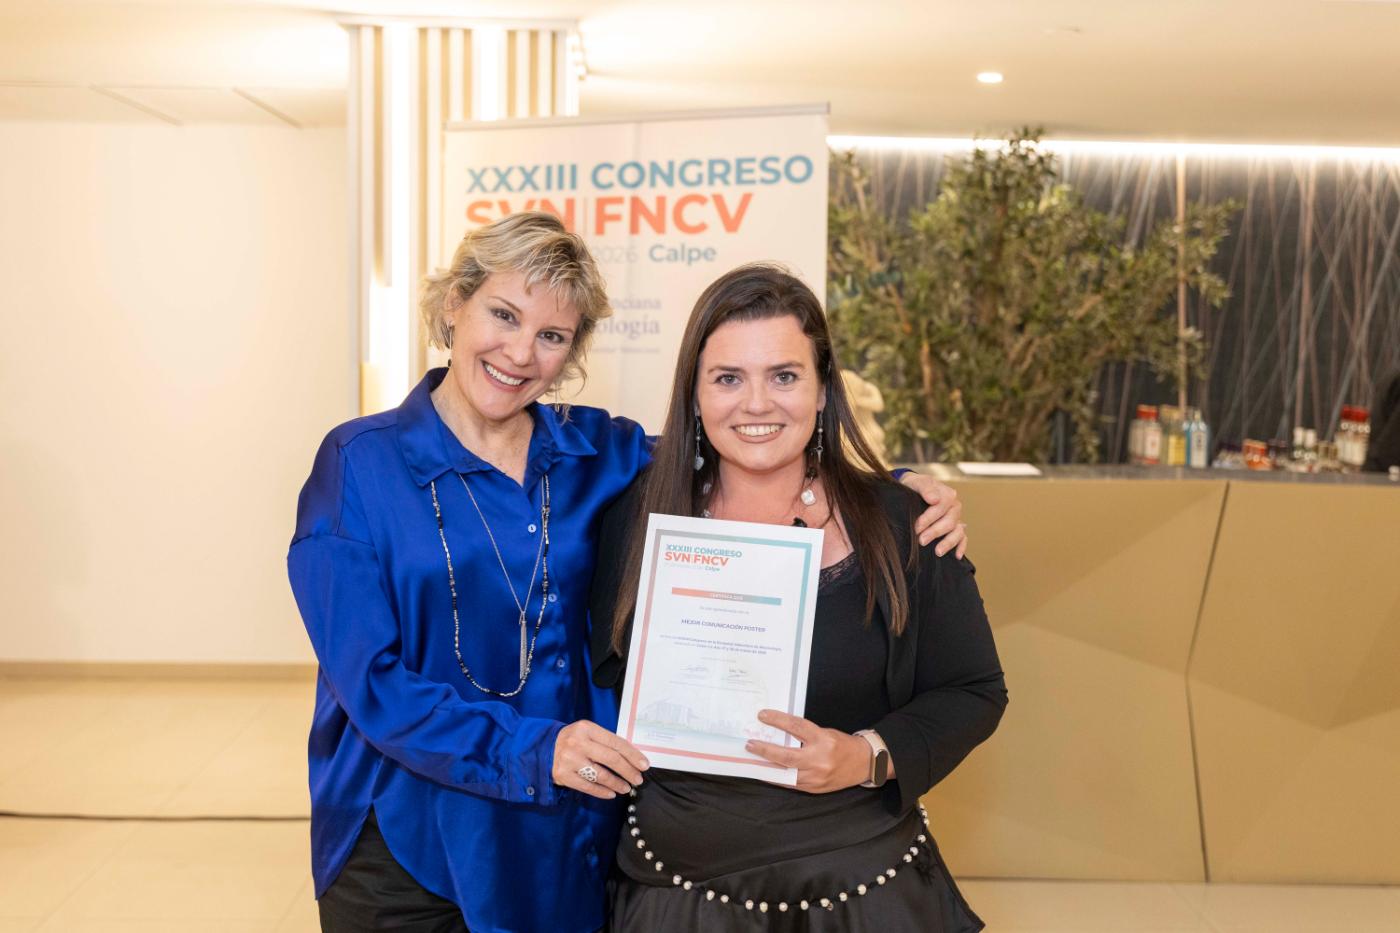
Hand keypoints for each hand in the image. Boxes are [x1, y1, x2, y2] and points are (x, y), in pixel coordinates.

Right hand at [552, 720, 648, 799]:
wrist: (541, 748)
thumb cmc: (571, 740)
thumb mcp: (586, 733)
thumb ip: (605, 741)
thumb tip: (632, 757)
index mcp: (587, 728)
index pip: (616, 742)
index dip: (632, 755)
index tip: (644, 765)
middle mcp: (578, 743)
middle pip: (611, 759)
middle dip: (628, 771)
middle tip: (638, 780)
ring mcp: (570, 760)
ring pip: (601, 775)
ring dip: (617, 783)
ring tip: (626, 788)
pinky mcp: (563, 776)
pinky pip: (588, 786)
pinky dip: (602, 791)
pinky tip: (611, 793)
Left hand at [744, 709, 869, 793]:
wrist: (865, 763)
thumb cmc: (842, 744)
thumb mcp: (825, 732)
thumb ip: (804, 734)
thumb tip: (778, 733)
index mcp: (823, 739)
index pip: (796, 727)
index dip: (778, 720)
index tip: (762, 715)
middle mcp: (819, 759)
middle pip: (787, 756)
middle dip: (765, 750)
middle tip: (750, 744)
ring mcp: (817, 777)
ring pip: (786, 774)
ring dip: (766, 768)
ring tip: (752, 761)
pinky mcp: (814, 789)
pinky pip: (791, 784)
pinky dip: (777, 778)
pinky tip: (766, 772)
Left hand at [899, 473, 967, 557]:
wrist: (912, 491)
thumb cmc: (914, 487)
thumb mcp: (916, 483)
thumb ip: (925, 488)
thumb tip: (934, 499)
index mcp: (947, 494)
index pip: (942, 507)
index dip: (929, 518)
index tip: (917, 527)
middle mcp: (954, 507)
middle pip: (949, 522)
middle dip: (935, 532)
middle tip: (921, 540)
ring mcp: (956, 519)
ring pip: (958, 531)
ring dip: (948, 542)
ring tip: (937, 552)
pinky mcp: (955, 528)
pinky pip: (963, 538)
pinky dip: (961, 546)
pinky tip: (956, 556)